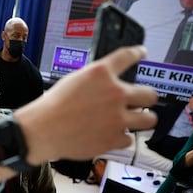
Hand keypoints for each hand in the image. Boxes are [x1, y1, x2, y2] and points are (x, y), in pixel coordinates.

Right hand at [15, 45, 156, 162]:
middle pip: (150, 95)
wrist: (43, 130)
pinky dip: (120, 138)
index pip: (128, 56)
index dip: (137, 53)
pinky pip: (128, 139)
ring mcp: (117, 118)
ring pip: (149, 120)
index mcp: (101, 73)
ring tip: (132, 121)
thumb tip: (109, 86)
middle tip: (139, 103)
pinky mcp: (114, 139)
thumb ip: (96, 81)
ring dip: (141, 119)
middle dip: (146, 99)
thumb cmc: (52, 106)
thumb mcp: (74, 81)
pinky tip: (109, 136)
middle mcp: (115, 93)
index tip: (141, 52)